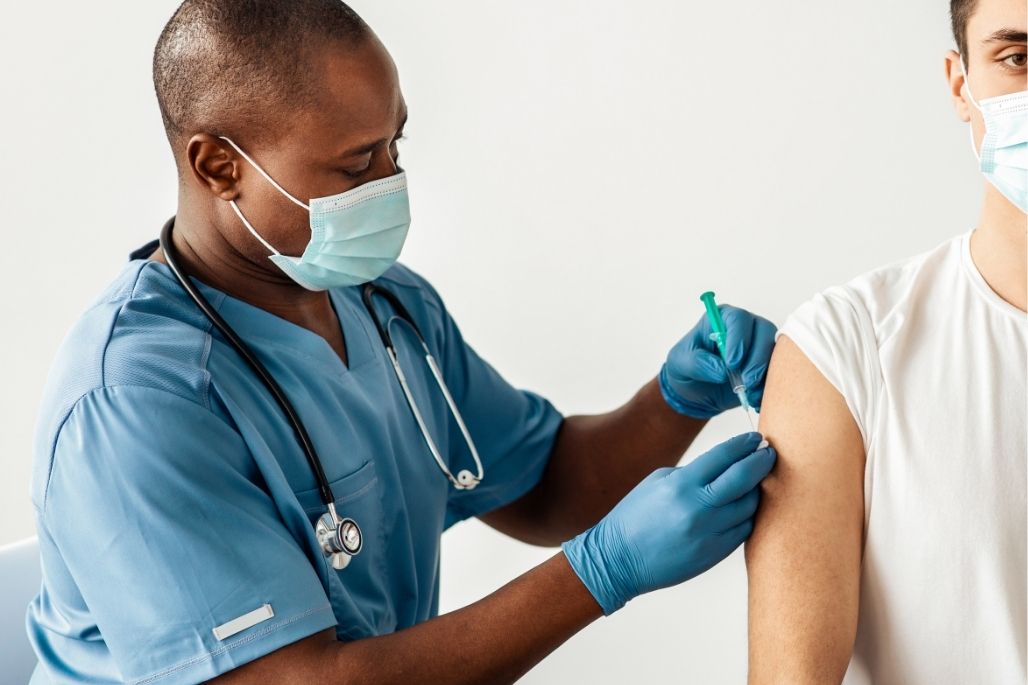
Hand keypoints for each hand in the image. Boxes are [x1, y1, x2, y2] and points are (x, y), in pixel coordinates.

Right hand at [561, 432, 775, 613]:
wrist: (620, 560)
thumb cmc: (636, 516)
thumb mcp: (658, 482)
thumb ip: (693, 473)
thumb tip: (726, 467)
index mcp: (681, 485)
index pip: (723, 456)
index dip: (744, 444)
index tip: (756, 439)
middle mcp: (698, 508)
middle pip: (745, 479)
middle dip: (762, 462)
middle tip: (769, 453)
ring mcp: (710, 533)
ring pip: (749, 506)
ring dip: (756, 490)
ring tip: (754, 482)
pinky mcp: (716, 553)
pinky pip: (744, 528)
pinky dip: (746, 515)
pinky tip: (742, 507)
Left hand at [660, 305, 776, 418]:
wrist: (695, 392)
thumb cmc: (686, 369)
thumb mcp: (680, 363)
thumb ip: (698, 363)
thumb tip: (721, 369)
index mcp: (722, 318)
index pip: (738, 319)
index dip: (738, 339)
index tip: (731, 363)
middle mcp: (745, 327)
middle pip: (764, 331)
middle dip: (757, 358)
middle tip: (746, 381)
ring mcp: (759, 345)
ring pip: (775, 351)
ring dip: (764, 374)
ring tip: (748, 393)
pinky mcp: (766, 365)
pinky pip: (777, 371)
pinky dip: (768, 386)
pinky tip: (754, 398)